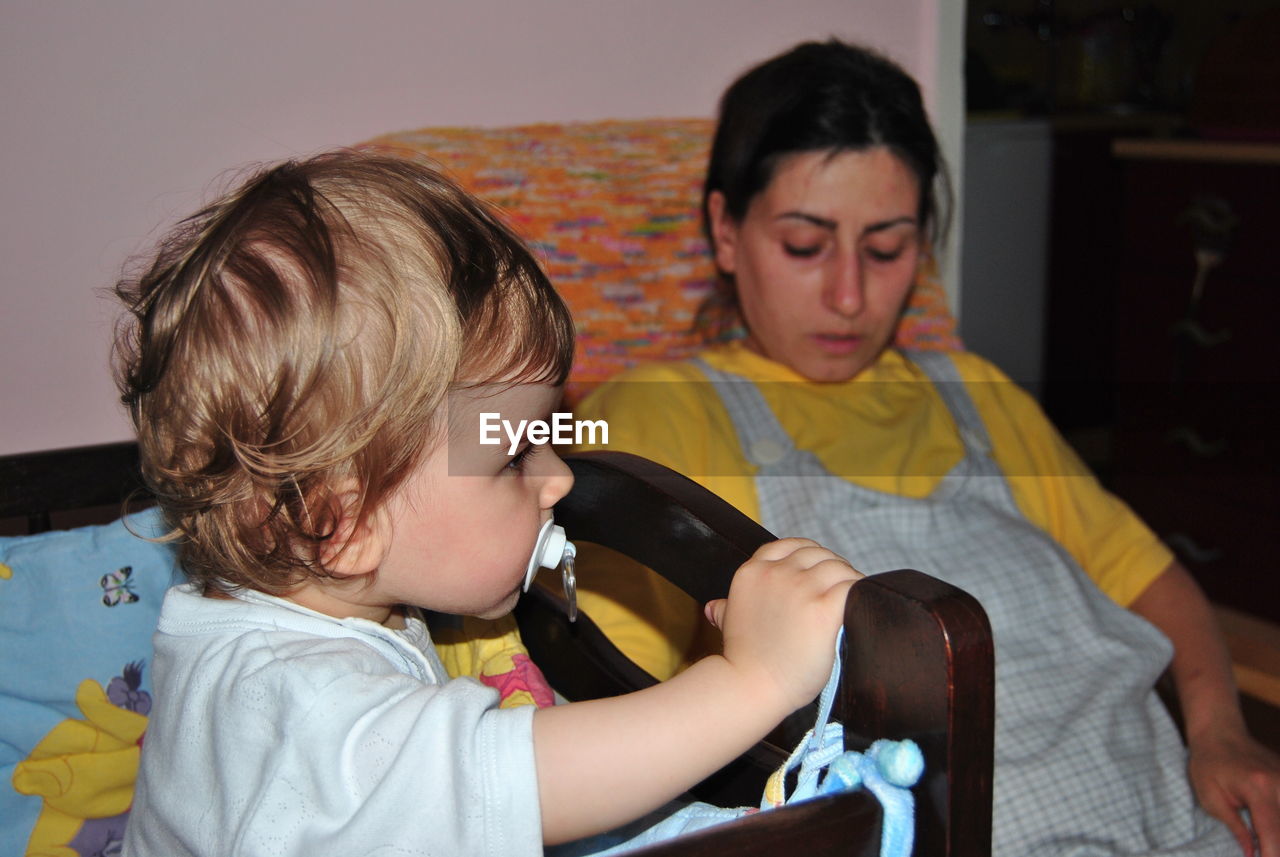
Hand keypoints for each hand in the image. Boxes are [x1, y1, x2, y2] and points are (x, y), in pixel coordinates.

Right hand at [704, 538, 862, 712]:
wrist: (750, 687)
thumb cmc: (744, 661)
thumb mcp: (729, 624)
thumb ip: (726, 608)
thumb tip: (715, 607)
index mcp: (753, 571)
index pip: (791, 546)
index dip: (810, 556)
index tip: (818, 573)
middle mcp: (776, 573)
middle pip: (819, 555)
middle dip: (833, 570)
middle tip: (839, 593)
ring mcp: (801, 588)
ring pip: (839, 568)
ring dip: (850, 582)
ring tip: (852, 603)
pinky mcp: (824, 608)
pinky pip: (853, 587)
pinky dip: (860, 595)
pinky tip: (859, 609)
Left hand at [1187, 723, 1279, 856]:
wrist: (1219, 733)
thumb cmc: (1208, 764)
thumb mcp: (1211, 799)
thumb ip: (1236, 829)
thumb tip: (1252, 855)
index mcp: (1259, 788)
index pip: (1272, 834)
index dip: (1271, 855)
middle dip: (1275, 848)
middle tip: (1259, 853)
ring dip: (1277, 835)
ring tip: (1265, 843)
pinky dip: (1278, 823)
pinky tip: (1270, 830)